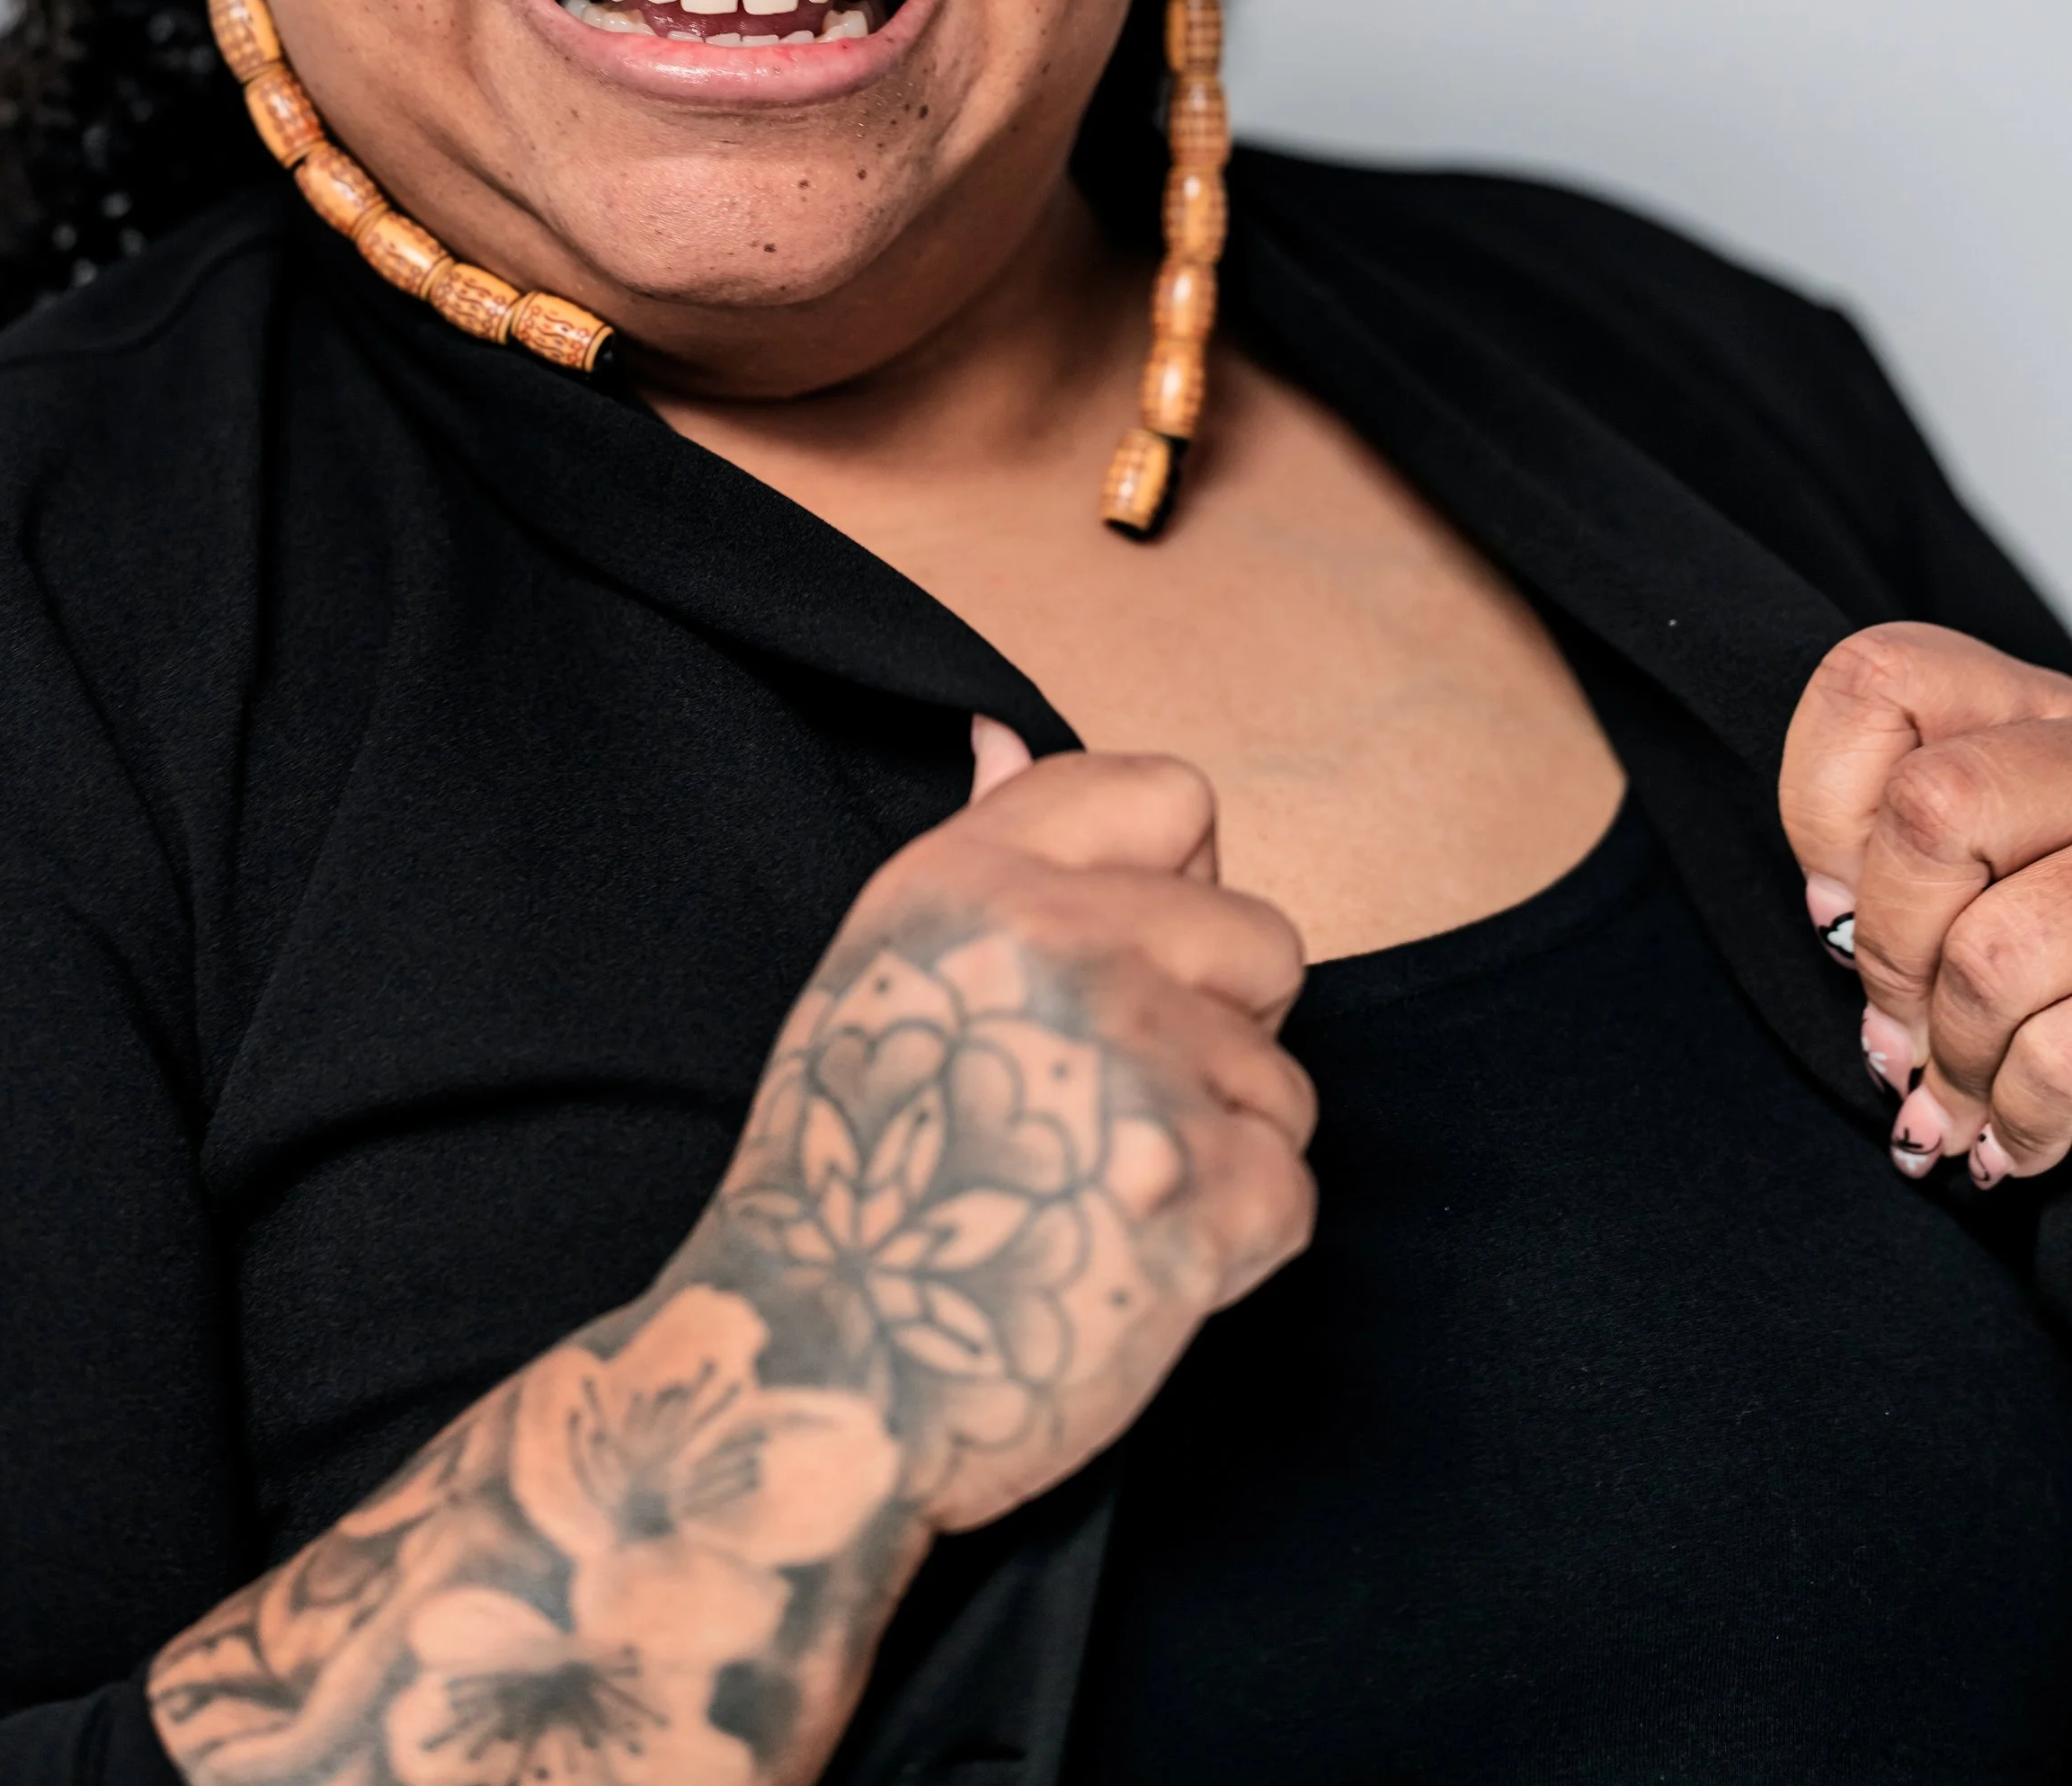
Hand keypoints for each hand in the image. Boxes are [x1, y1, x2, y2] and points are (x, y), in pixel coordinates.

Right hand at [706, 714, 1316, 1530]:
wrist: (812, 1375)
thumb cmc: (848, 1177)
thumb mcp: (883, 967)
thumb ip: (981, 845)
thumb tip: (1000, 726)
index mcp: (976, 878)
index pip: (1176, 796)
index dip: (1176, 885)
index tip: (1121, 965)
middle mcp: (1059, 947)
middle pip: (1261, 940)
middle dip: (1214, 1028)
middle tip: (1101, 1109)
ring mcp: (1133, 1069)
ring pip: (1283, 1081)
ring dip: (1219, 1146)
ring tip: (1100, 1195)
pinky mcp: (1197, 1195)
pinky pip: (1289, 1191)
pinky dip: (1230, 1245)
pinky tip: (1130, 1266)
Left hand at [1781, 622, 2071, 1186]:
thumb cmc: (2062, 918)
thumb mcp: (1993, 850)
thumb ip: (1897, 854)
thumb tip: (1838, 924)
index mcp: (2036, 707)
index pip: (1877, 683)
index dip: (1822, 807)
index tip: (1836, 900)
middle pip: (1932, 810)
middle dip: (1890, 953)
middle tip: (1895, 1034)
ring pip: (1994, 952)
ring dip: (1957, 1062)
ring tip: (1951, 1108)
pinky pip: (2066, 1053)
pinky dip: (2022, 1118)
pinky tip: (2011, 1142)